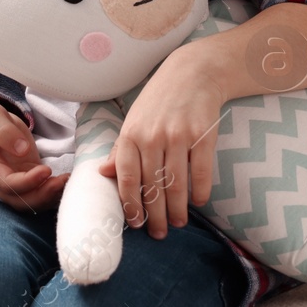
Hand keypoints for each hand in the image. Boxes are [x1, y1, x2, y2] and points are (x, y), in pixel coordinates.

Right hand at [0, 102, 68, 210]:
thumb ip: (3, 131)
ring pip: (32, 201)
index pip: (7, 184)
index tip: (46, 170)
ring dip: (51, 196)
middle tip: (64, 180)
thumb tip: (22, 149)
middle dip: (43, 195)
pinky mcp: (27, 179)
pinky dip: (54, 191)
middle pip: (21, 201)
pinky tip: (68, 180)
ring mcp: (14, 184)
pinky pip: (40, 192)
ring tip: (69, 180)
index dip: (27, 182)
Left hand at [99, 49, 224, 239]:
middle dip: (155, 216)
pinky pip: (201, 173)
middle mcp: (152, 136)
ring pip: (176, 184)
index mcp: (131, 134)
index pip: (127, 179)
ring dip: (177, 210)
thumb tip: (103, 173)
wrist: (193, 73)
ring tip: (178, 223)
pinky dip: (199, 192)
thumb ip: (121, 149)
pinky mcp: (202, 135)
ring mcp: (178, 136)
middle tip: (158, 234)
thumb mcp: (134, 120)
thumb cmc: (160, 100)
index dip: (131, 205)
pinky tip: (197, 202)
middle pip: (152, 187)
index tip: (136, 223)